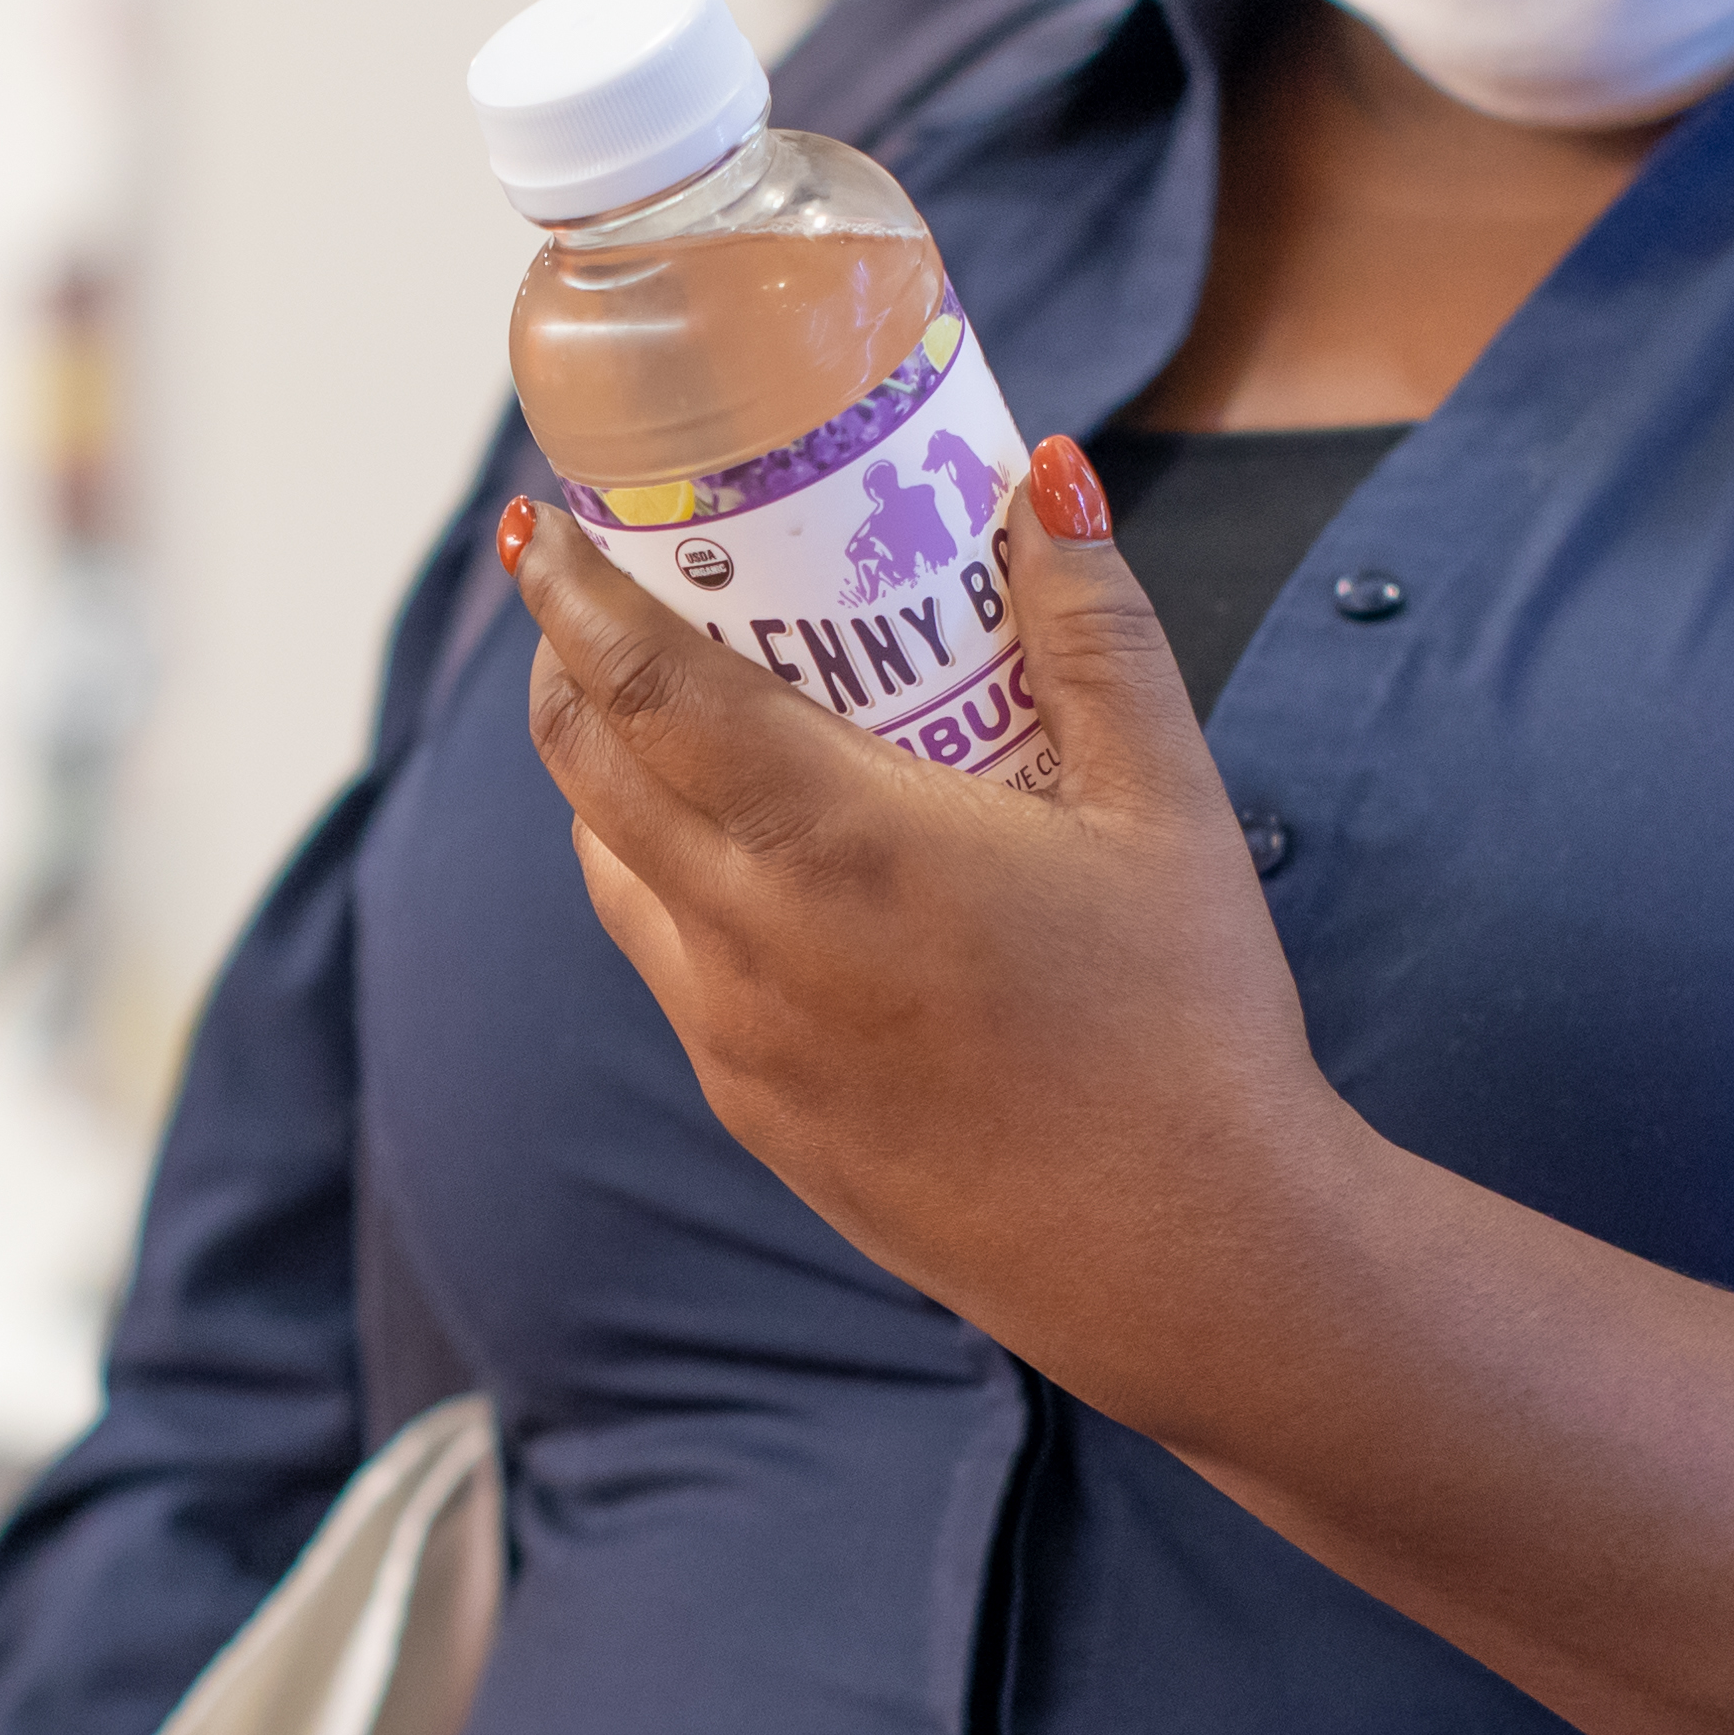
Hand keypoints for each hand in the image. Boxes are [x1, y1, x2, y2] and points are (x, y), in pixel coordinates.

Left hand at [499, 435, 1357, 1431]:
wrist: (1192, 1260)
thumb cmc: (1190, 1022)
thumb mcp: (1165, 802)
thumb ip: (1092, 626)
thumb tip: (1040, 474)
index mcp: (837, 846)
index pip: (641, 688)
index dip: (574, 596)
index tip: (541, 527)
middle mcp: (754, 945)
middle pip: (589, 774)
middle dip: (570, 667)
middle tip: (604, 592)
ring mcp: (740, 1044)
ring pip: (617, 877)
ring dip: (614, 782)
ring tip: (677, 715)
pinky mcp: (758, 1116)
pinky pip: (672, 970)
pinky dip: (672, 886)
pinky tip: (754, 862)